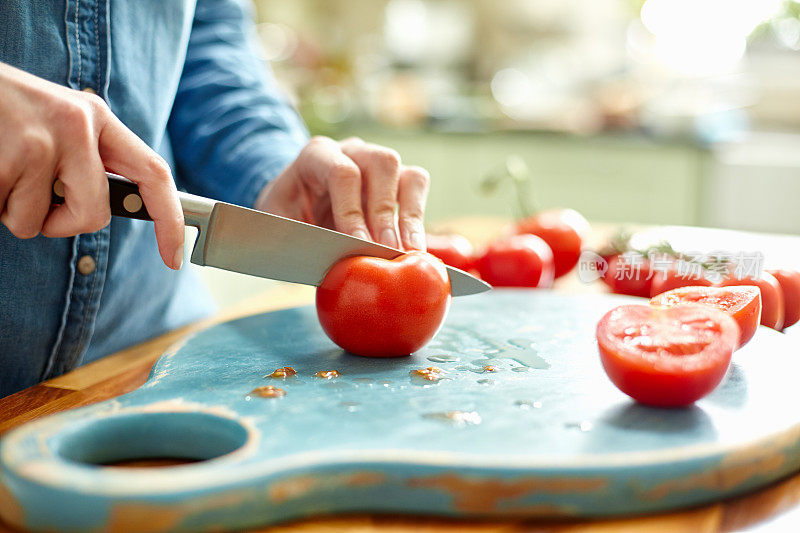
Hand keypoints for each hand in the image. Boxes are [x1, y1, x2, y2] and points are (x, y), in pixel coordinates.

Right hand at [0, 63, 183, 268]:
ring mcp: (41, 142)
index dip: (170, 221)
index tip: (176, 256)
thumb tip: (102, 209)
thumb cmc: (2, 111)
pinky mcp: (8, 159)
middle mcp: (76, 126)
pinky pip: (3, 214)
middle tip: (32, 196)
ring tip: (0, 165)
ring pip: (37, 223)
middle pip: (93, 216)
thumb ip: (85, 159)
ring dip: (12, 209)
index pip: (154, 175)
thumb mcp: (54, 122)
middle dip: (61, 223)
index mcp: (95, 117)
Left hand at [255, 136, 429, 249]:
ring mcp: (377, 163)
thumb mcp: (277, 226)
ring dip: (410, 216)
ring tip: (408, 252)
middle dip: (385, 213)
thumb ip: (297, 240)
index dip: (352, 211)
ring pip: (408, 174)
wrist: (296, 208)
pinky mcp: (396, 180)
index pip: (342, 172)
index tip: (359, 245)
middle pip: (382, 163)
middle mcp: (352, 151)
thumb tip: (329, 263)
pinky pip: (417, 189)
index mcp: (316, 156)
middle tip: (387, 251)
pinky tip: (412, 248)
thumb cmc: (286, 217)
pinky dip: (418, 219)